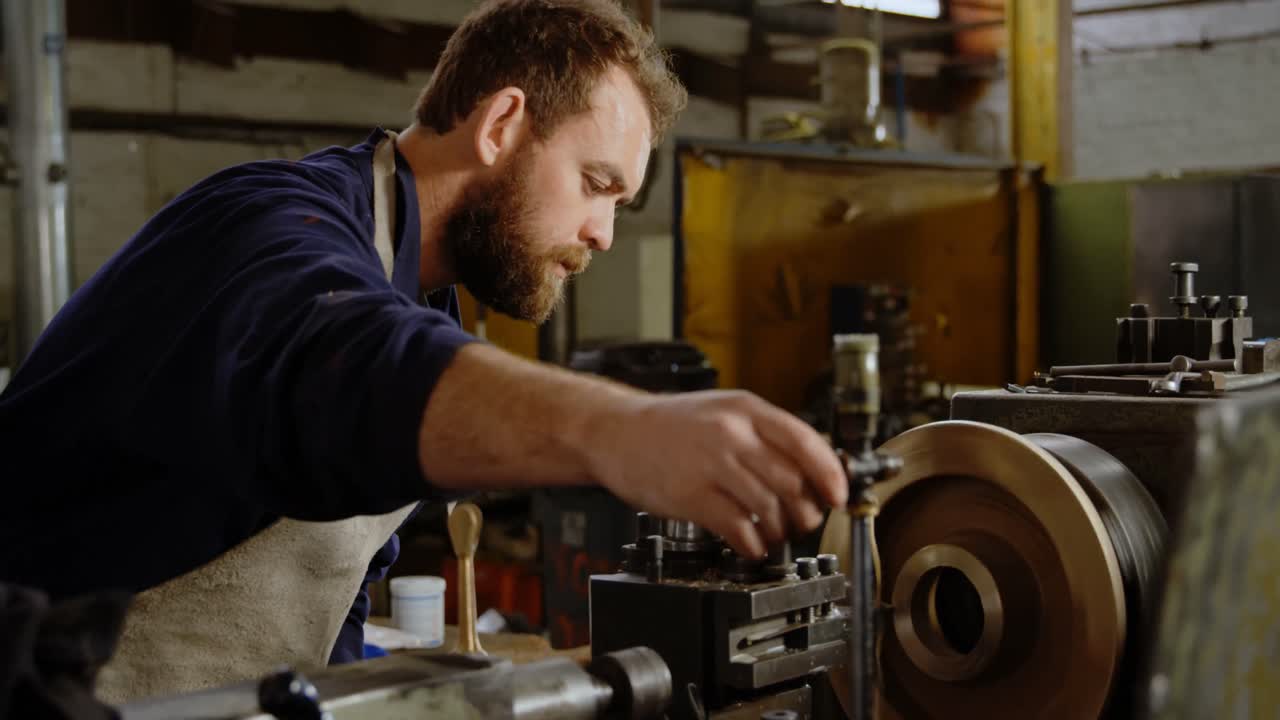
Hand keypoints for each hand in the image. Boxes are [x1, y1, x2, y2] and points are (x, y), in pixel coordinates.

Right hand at [589, 390, 847, 558]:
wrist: (615, 431)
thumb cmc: (670, 426)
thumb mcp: (723, 412)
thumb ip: (763, 435)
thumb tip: (811, 469)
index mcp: (745, 409)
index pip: (805, 441)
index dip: (829, 474)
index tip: (838, 496)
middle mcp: (730, 434)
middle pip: (791, 480)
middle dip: (806, 510)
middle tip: (805, 521)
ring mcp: (710, 464)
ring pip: (768, 507)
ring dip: (780, 530)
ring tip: (775, 535)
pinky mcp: (690, 496)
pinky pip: (738, 527)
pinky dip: (752, 543)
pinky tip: (750, 544)